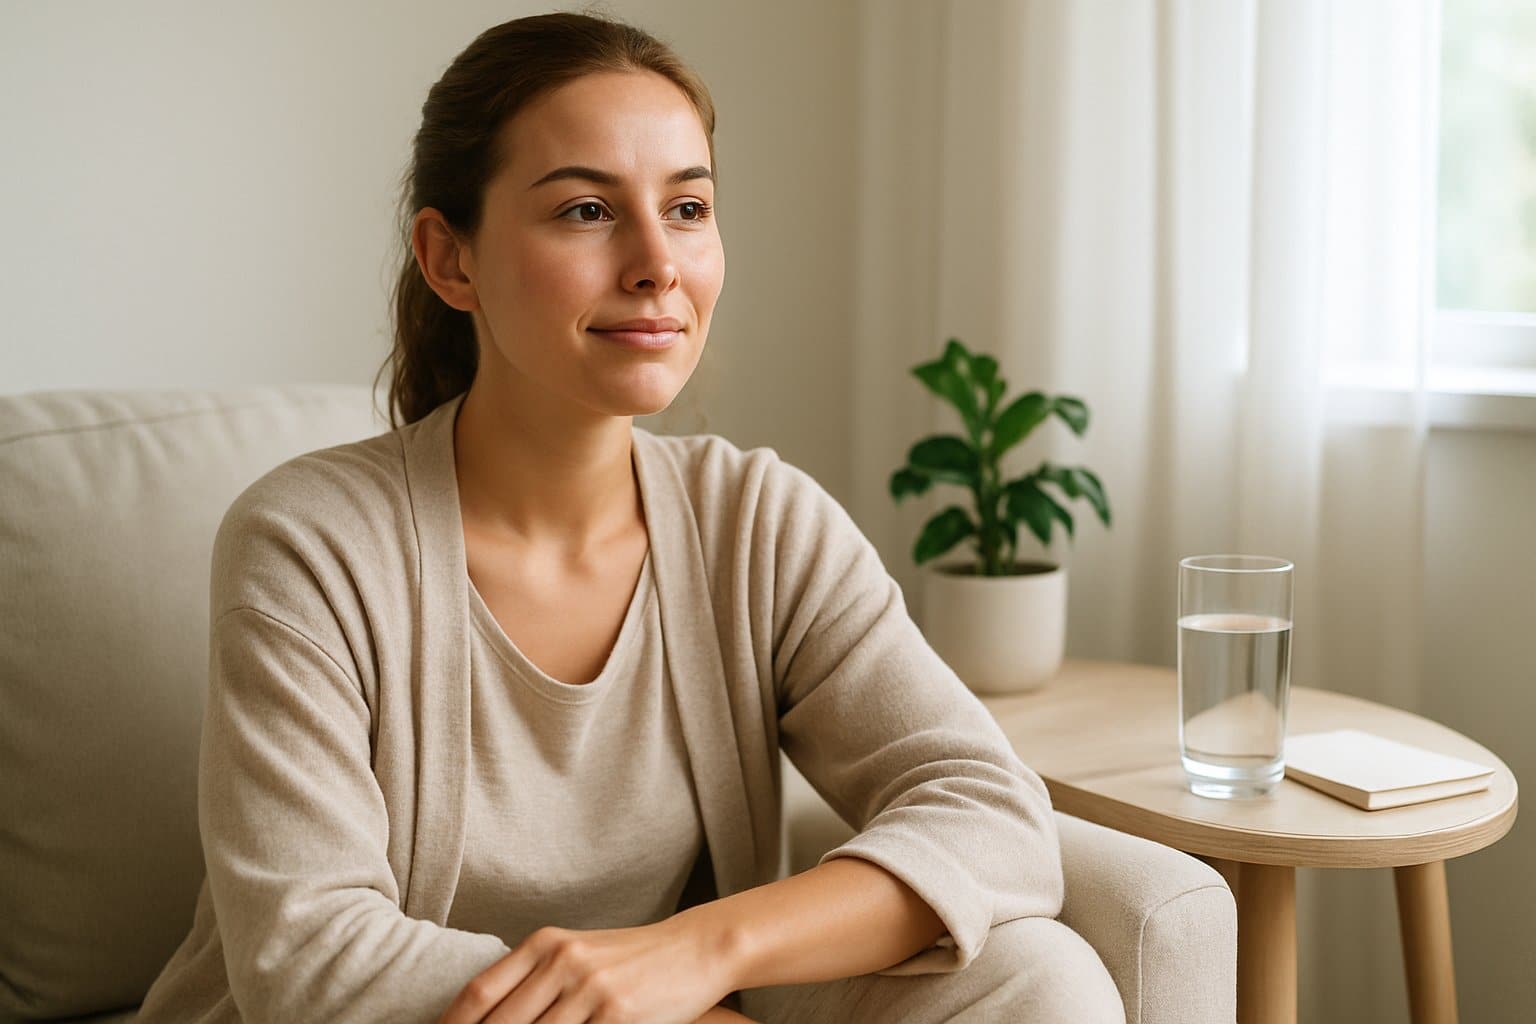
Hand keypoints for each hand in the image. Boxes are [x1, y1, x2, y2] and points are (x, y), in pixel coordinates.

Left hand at [435, 914, 733, 1023]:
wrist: (696, 949)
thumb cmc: (631, 959)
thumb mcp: (577, 955)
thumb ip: (534, 980)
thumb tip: (488, 1017)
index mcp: (546, 943)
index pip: (480, 993)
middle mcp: (562, 961)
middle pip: (500, 1023)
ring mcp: (590, 989)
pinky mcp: (618, 1014)